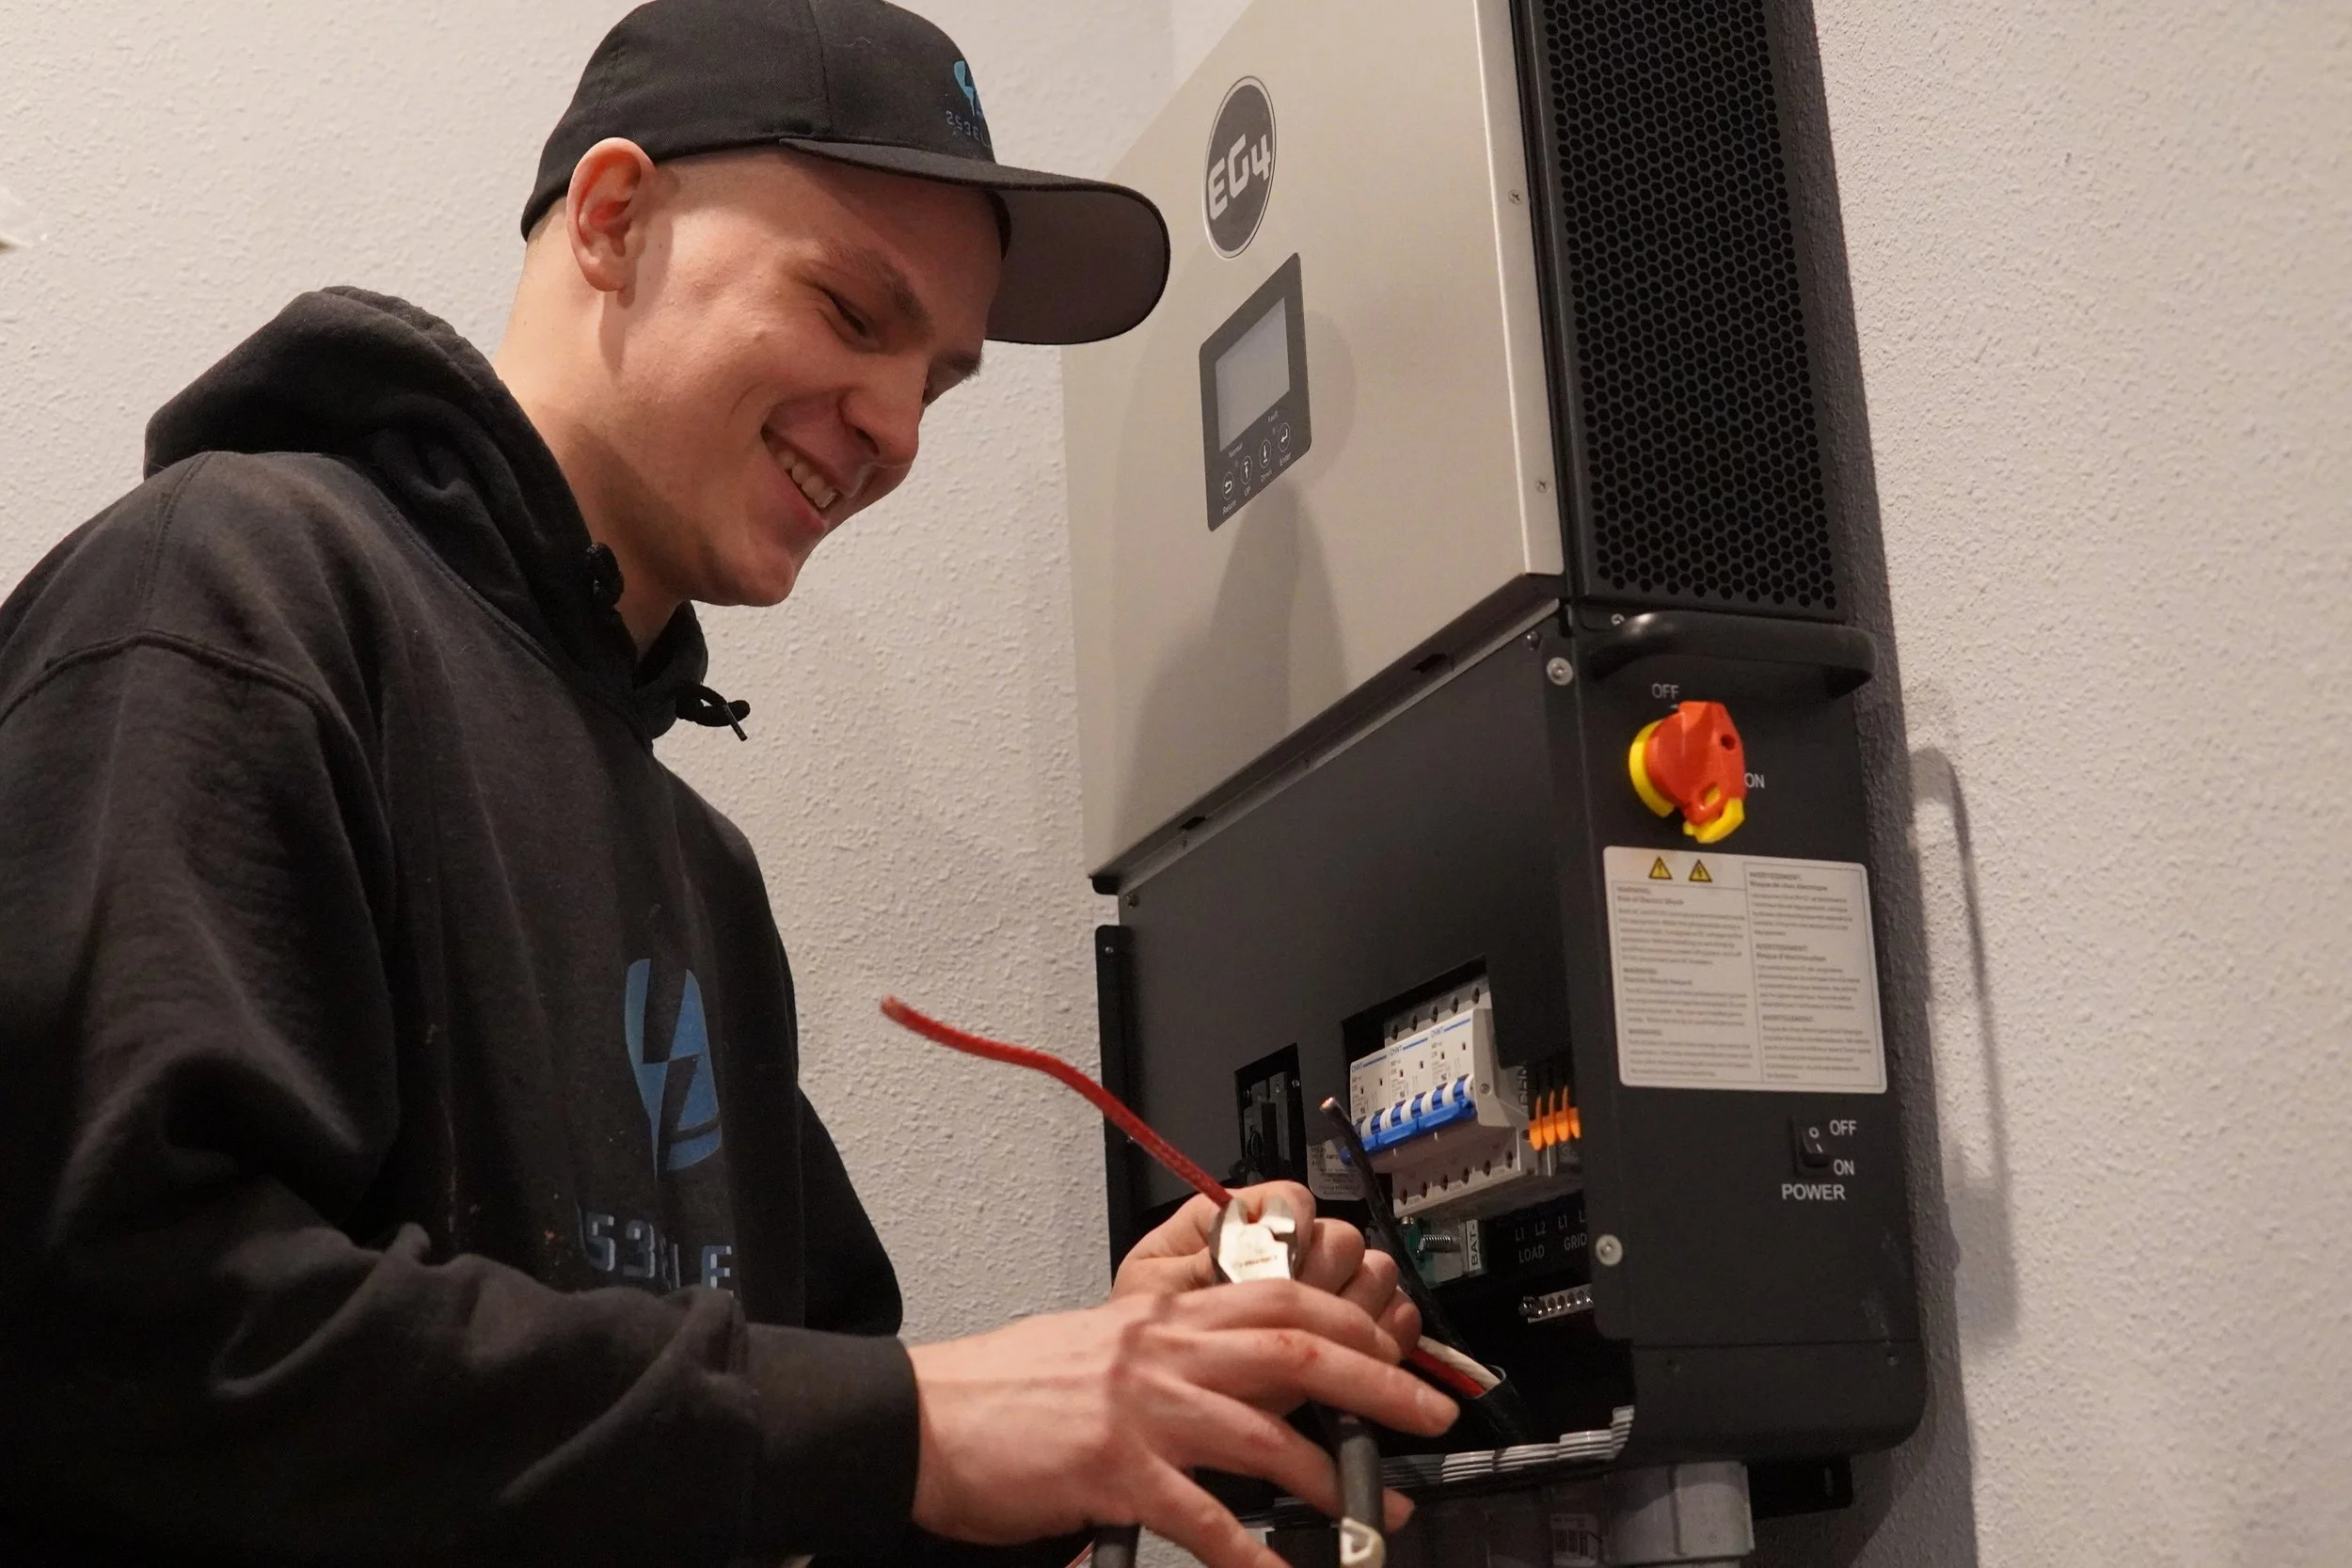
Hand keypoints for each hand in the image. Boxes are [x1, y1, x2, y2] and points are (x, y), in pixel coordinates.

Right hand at [906, 1280, 1456, 1567]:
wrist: (920, 1417)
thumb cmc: (1004, 1391)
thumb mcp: (1096, 1346)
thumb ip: (1164, 1353)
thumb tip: (1232, 1378)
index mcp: (1160, 1315)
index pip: (1279, 1298)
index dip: (1350, 1320)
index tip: (1393, 1347)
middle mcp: (1162, 1351)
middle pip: (1298, 1349)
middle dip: (1377, 1381)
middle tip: (1428, 1414)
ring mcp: (1142, 1410)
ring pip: (1266, 1432)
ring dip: (1330, 1477)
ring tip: (1372, 1514)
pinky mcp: (1115, 1472)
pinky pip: (1204, 1518)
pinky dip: (1251, 1552)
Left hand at [1112, 1182, 1420, 1353]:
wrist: (1160, 1391)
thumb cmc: (1148, 1332)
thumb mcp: (1152, 1292)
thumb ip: (1199, 1267)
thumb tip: (1245, 1258)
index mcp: (1241, 1219)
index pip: (1293, 1201)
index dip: (1294, 1232)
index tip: (1276, 1272)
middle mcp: (1290, 1247)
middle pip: (1344, 1239)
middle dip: (1324, 1281)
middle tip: (1294, 1324)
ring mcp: (1326, 1287)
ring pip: (1376, 1275)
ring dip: (1355, 1312)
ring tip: (1320, 1349)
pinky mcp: (1352, 1332)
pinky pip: (1398, 1318)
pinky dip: (1390, 1336)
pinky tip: (1364, 1359)